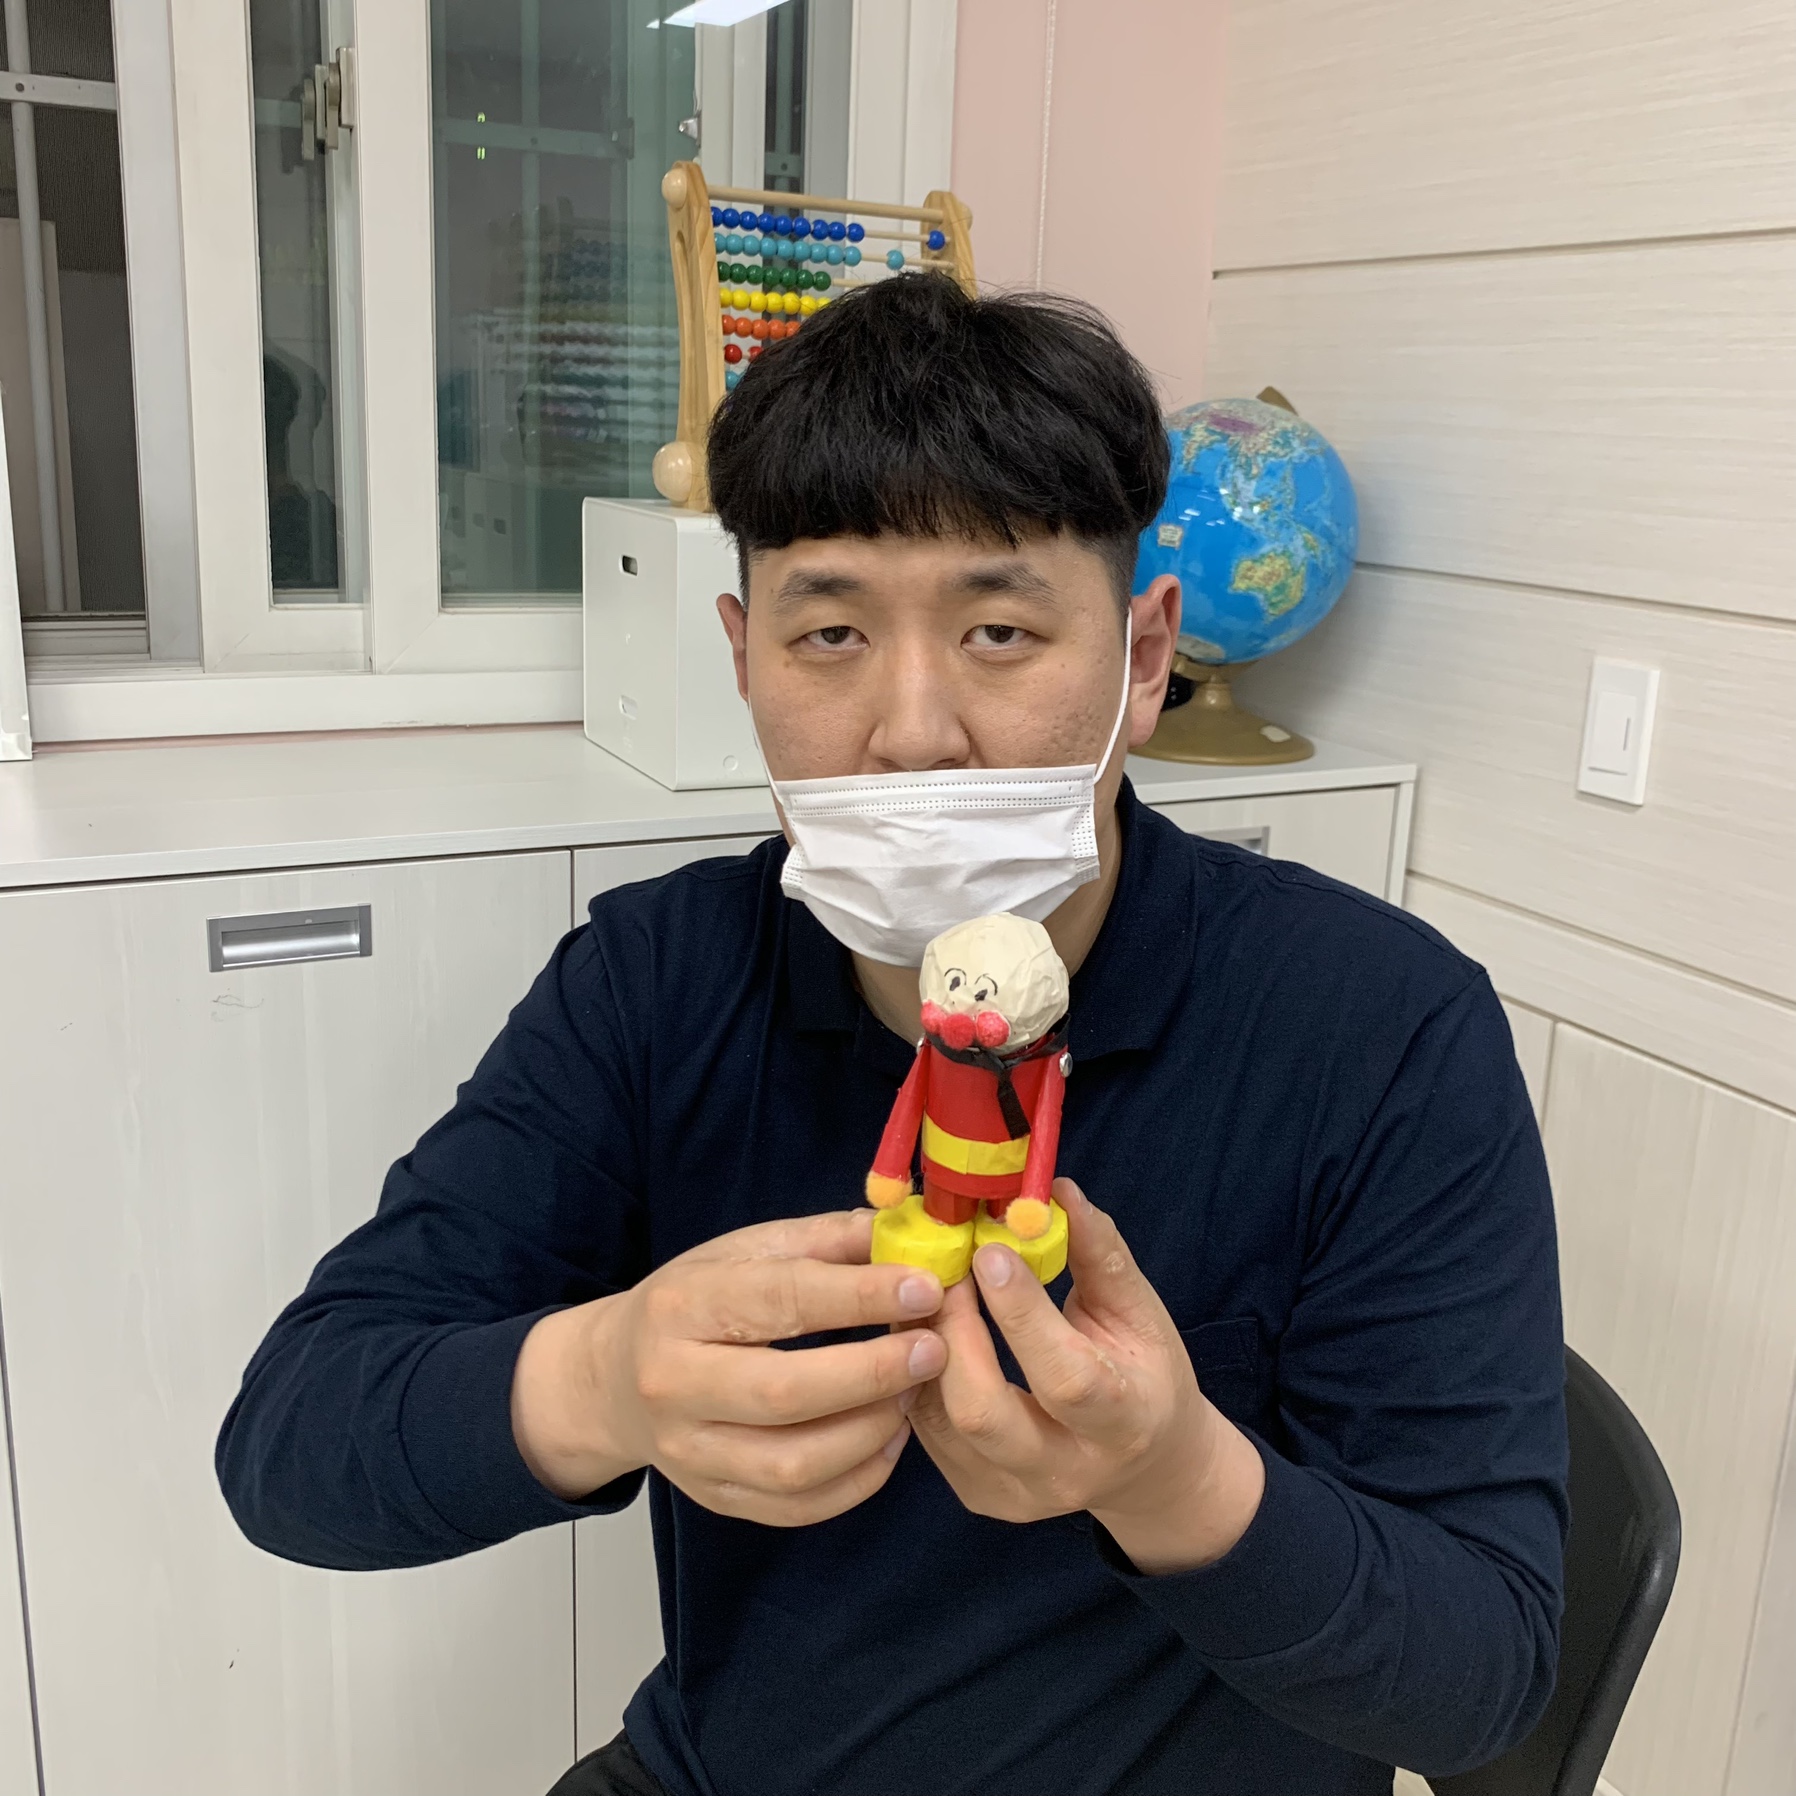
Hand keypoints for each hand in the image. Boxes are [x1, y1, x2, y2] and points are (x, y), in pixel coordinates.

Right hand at [511, 1210, 947, 1524]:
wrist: (613, 1379)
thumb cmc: (693, 1303)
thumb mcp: (744, 1251)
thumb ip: (824, 1241)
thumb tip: (902, 1232)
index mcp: (682, 1306)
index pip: (778, 1301)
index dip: (858, 1296)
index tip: (923, 1288)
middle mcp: (674, 1385)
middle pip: (784, 1392)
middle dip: (872, 1373)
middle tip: (931, 1349)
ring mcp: (689, 1454)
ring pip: (794, 1464)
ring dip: (872, 1431)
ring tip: (913, 1393)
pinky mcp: (712, 1500)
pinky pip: (797, 1507)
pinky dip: (857, 1481)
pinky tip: (890, 1440)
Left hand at [905, 1179, 1264, 1573]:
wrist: (1147, 1467)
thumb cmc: (1145, 1374)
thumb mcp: (1140, 1314)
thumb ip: (1100, 1255)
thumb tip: (1058, 1192)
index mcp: (1124, 1422)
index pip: (1066, 1377)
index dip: (1021, 1313)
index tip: (987, 1250)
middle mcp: (1066, 1472)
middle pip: (985, 1413)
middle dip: (952, 1331)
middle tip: (940, 1267)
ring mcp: (1014, 1494)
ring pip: (941, 1424)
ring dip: (922, 1346)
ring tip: (921, 1288)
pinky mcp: (978, 1495)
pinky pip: (924, 1433)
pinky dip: (913, 1373)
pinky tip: (919, 1329)